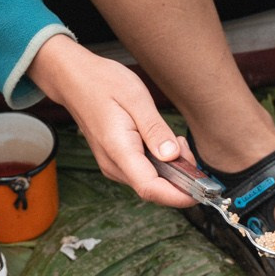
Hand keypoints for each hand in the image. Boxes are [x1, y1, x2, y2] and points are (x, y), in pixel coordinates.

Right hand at [25, 34, 195, 207]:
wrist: (73, 79)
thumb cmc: (102, 82)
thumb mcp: (135, 97)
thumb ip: (154, 129)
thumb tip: (172, 155)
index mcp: (119, 149)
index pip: (150, 188)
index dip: (178, 196)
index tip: (201, 190)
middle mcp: (113, 164)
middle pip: (153, 188)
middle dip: (179, 177)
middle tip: (186, 147)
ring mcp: (113, 165)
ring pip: (149, 182)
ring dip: (170, 169)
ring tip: (173, 138)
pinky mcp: (116, 161)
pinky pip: (143, 172)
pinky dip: (159, 164)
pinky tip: (162, 142)